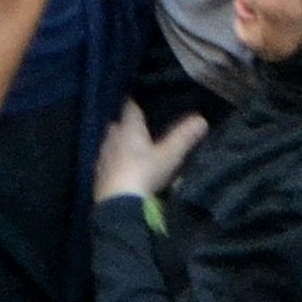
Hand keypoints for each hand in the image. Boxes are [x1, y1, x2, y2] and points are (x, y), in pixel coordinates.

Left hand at [94, 97, 212, 200]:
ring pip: (112, 142)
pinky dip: (116, 159)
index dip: (136, 102)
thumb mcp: (168, 155)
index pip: (130, 107)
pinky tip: (124, 167)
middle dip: (129, 124)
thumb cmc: (144, 173)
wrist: (118, 202)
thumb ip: (183, 137)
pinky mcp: (100, 172)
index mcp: (127, 129)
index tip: (143, 99)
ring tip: (135, 146)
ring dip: (121, 142)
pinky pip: (108, 160)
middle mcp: (112, 137)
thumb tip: (201, 118)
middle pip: (119, 124)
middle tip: (143, 126)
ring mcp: (103, 155)